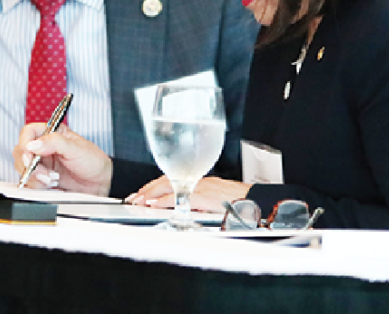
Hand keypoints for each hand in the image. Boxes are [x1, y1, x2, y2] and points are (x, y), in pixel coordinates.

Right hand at [13, 122, 112, 196]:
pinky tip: (52, 185)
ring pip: (23, 168)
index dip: (25, 142)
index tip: (30, 154)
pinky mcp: (42, 178)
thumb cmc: (92, 161)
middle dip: (29, 164)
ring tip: (52, 179)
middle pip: (21, 152)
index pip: (28, 132)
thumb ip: (55, 143)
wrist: (100, 183)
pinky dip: (37, 186)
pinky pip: (29, 182)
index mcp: (52, 134)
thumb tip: (33, 144)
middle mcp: (44, 147)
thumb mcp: (76, 149)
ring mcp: (42, 163)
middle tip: (44, 172)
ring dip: (35, 176)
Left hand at [126, 175, 252, 212]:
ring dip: (151, 193)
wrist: (255, 201)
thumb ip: (195, 202)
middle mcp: (197, 179)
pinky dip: (165, 200)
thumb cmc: (237, 202)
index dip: (153, 186)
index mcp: (197, 179)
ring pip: (169, 185)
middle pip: (166, 179)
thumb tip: (178, 209)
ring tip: (139, 200)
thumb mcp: (211, 201)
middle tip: (133, 197)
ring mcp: (199, 186)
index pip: (170, 179)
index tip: (141, 193)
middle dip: (147, 189)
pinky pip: (180, 196)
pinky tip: (155, 204)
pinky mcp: (203, 195)